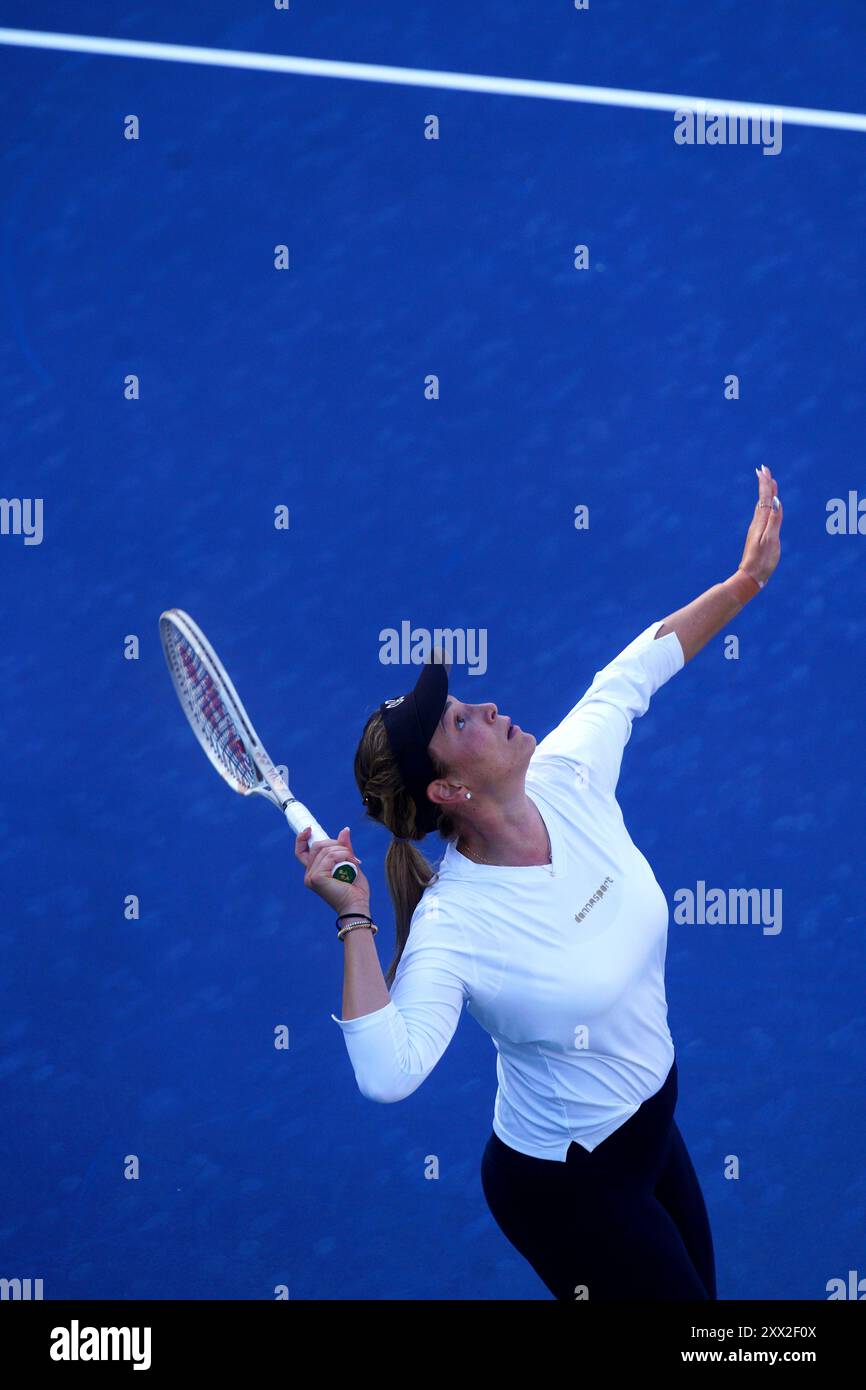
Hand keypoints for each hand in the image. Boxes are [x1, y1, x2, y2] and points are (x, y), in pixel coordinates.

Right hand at [295, 825, 369, 916]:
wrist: (357, 906)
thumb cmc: (355, 890)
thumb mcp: (350, 863)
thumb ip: (345, 848)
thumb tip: (344, 829)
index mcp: (314, 872)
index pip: (301, 852)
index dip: (302, 838)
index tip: (309, 829)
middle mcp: (309, 874)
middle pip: (317, 846)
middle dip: (335, 844)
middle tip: (350, 855)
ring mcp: (311, 876)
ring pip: (326, 850)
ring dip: (344, 852)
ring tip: (353, 863)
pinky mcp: (316, 878)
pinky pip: (331, 857)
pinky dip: (344, 856)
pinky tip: (350, 864)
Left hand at [738, 465, 782, 588]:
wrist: (750, 576)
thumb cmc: (762, 560)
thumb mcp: (771, 540)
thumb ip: (774, 521)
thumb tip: (776, 502)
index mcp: (761, 523)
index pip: (765, 499)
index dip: (766, 484)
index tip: (764, 469)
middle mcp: (758, 523)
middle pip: (762, 500)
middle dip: (764, 484)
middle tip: (764, 469)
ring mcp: (757, 529)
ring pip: (762, 506)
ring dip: (765, 493)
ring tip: (767, 482)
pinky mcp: (758, 536)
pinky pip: (762, 515)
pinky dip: (765, 505)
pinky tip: (766, 506)